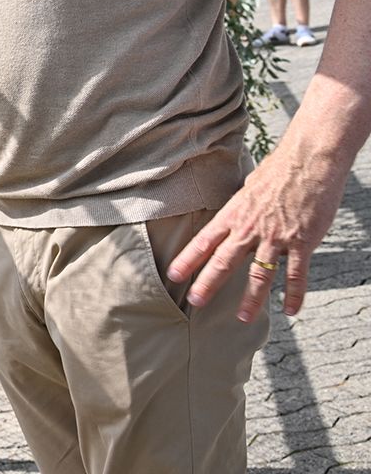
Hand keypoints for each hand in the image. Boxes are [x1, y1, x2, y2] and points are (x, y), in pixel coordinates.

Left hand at [166, 143, 349, 322]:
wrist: (308, 162)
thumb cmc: (278, 171)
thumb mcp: (248, 187)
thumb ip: (239, 207)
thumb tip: (232, 214)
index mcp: (234, 214)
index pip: (204, 241)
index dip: (187, 259)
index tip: (172, 275)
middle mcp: (250, 228)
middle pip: (223, 261)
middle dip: (207, 283)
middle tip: (195, 302)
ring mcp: (276, 237)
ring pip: (259, 274)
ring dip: (251, 299)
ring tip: (242, 318)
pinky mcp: (301, 242)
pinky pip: (296, 274)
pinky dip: (294, 294)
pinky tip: (290, 311)